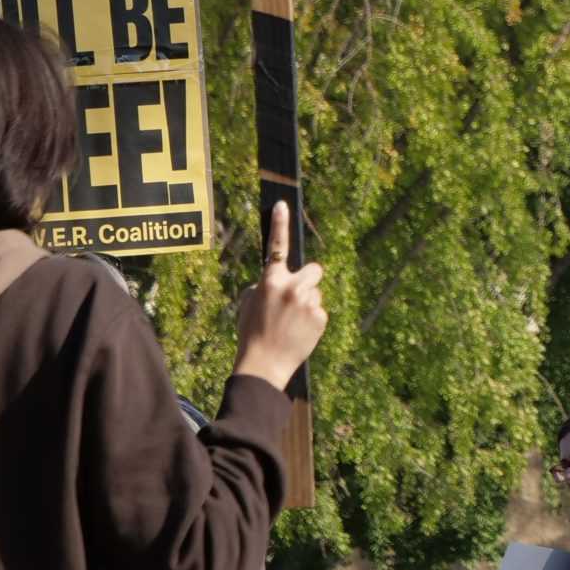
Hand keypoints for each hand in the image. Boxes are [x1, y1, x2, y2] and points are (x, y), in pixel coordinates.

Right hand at [234, 201, 327, 390]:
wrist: (264, 365)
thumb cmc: (251, 333)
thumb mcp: (249, 304)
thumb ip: (263, 285)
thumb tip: (276, 278)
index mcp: (270, 281)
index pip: (277, 247)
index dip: (280, 224)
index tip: (283, 204)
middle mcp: (291, 287)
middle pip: (314, 269)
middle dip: (308, 280)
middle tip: (295, 298)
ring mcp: (308, 301)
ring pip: (316, 291)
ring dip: (308, 301)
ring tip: (293, 322)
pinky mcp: (320, 316)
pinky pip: (320, 309)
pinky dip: (313, 318)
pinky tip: (300, 332)